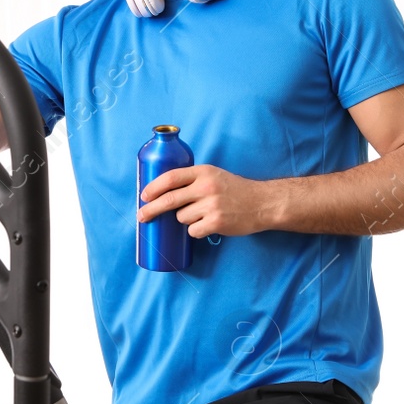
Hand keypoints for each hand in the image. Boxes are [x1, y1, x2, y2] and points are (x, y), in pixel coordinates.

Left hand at [136, 164, 276, 237]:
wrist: (262, 203)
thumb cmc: (234, 190)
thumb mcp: (214, 175)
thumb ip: (192, 179)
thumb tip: (162, 192)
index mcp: (203, 172)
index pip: (171, 177)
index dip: (153, 187)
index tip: (144, 196)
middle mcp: (206, 187)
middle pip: (169, 199)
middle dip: (151, 209)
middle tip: (142, 216)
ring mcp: (211, 205)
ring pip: (181, 218)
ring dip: (185, 220)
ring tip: (202, 215)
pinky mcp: (216, 222)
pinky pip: (193, 231)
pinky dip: (196, 231)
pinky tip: (209, 225)